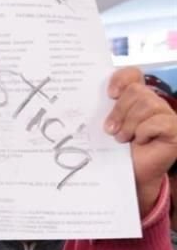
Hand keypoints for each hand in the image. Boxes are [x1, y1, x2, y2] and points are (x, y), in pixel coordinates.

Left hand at [104, 67, 176, 213]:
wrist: (130, 175)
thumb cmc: (117, 151)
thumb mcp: (108, 127)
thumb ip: (103, 110)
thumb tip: (82, 98)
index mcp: (135, 97)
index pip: (132, 74)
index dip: (121, 79)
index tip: (109, 95)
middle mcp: (153, 102)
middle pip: (136, 91)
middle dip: (119, 111)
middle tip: (110, 130)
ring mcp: (166, 115)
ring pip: (146, 105)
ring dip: (129, 125)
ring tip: (123, 139)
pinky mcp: (175, 129)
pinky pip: (157, 122)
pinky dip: (144, 133)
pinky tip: (141, 142)